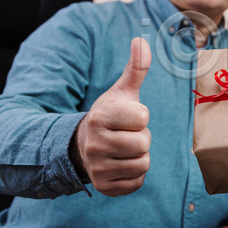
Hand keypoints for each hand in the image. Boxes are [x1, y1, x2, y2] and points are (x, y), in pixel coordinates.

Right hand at [70, 37, 151, 196]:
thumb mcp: (122, 91)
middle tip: (126, 134)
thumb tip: (141, 40)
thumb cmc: (110, 115)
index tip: (128, 117)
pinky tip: (121, 163)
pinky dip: (135, 174)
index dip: (141, 116)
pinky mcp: (104, 187)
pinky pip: (137, 182)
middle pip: (144, 144)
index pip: (142, 118)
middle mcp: (94, 144)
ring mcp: (97, 167)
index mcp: (100, 117)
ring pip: (143, 164)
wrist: (83, 145)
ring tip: (124, 148)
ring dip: (139, 156)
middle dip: (141, 138)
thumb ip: (135, 68)